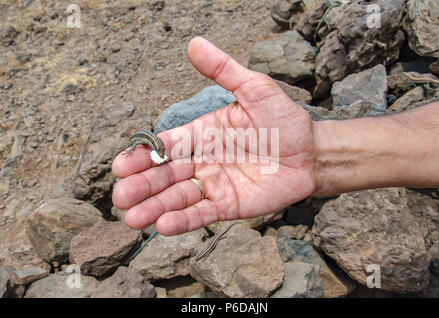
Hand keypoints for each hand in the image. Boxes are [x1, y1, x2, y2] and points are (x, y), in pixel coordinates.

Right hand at [112, 37, 316, 235]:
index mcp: (201, 133)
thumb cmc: (283, 120)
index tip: (121, 166)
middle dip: (142, 185)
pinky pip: (202, 213)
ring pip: (178, 197)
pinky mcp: (228, 205)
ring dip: (155, 207)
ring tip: (133, 218)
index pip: (165, 145)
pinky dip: (183, 220)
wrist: (310, 153)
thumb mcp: (254, 88)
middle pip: (165, 174)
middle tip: (120, 197)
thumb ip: (224, 70)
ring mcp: (214, 184)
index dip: (143, 155)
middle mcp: (201, 160)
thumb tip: (194, 43)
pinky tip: (163, 226)